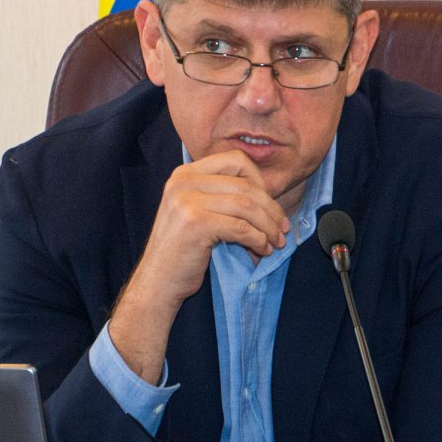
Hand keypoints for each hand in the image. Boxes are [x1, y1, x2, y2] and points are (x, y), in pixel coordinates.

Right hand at [109, 151, 289, 382]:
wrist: (158, 281)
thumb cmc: (184, 250)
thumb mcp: (198, 211)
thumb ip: (223, 195)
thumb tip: (269, 194)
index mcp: (185, 173)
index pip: (235, 160)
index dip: (259, 181)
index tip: (270, 205)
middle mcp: (184, 181)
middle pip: (246, 186)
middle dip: (272, 209)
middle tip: (283, 229)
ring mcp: (187, 201)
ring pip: (247, 207)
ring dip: (269, 227)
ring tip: (276, 242)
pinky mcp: (196, 223)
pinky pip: (242, 228)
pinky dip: (259, 240)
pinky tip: (262, 250)